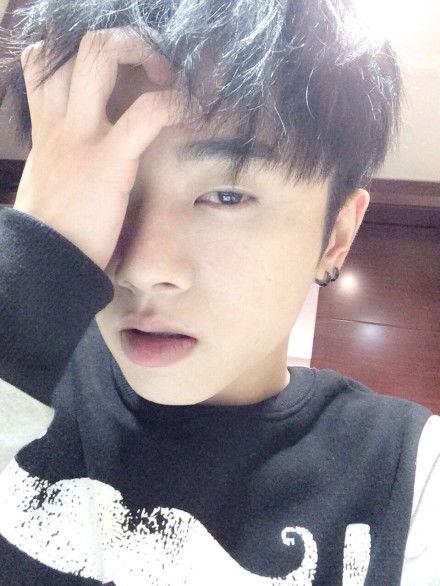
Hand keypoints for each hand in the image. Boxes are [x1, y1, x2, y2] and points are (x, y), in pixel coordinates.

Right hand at [14, 26, 185, 270]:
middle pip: (79, 45)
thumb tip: (75, 153)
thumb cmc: (53, 225)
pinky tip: (188, 112)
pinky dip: (173, 104)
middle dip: (123, 41)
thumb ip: (58, 152)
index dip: (82, 50)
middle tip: (154, 69)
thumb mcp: (46, 177)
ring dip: (141, 52)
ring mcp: (82, 136)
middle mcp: (60, 121)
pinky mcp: (109, 161)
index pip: (46, 59)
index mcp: (47, 125)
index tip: (118, 70)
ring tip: (168, 78)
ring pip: (100, 55)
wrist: (45, 262)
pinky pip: (146, 114)